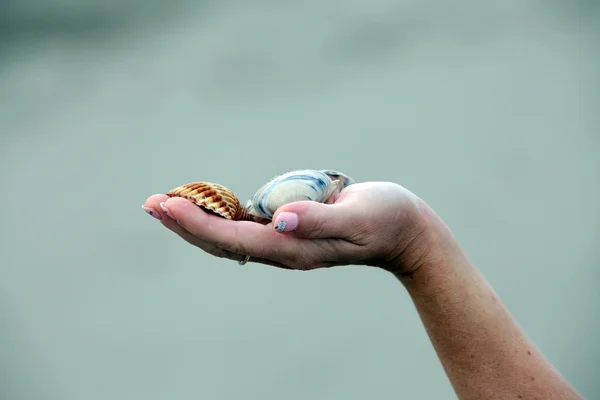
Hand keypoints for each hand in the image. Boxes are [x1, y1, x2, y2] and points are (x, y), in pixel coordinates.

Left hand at [142, 182, 435, 274]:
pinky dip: (217, 215)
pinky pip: (244, 226)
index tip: (168, 204)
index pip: (236, 240)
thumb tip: (278, 220)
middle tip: (150, 203)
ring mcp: (284, 242)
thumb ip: (320, 220)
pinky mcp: (288, 230)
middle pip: (222, 242)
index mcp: (294, 250)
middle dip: (185, 224)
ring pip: (228, 236)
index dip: (199, 224)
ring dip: (195, 221)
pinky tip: (203, 205)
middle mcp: (283, 250)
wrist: (403, 231)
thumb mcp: (359, 217)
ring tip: (163, 204)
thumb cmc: (387, 219)